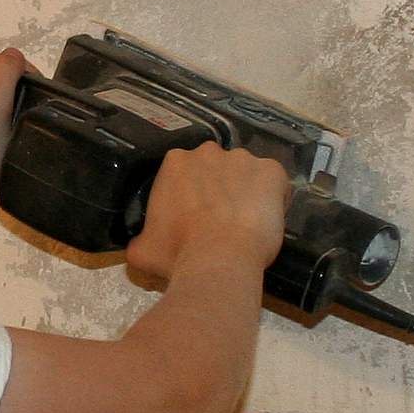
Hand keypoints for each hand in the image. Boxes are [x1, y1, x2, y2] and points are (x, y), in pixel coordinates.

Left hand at [0, 48, 32, 215]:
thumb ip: (6, 74)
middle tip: (26, 118)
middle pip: (0, 75)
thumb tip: (15, 55)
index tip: (36, 103)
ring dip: (10, 106)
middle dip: (17, 92)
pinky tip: (3, 134)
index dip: (26, 78)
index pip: (7, 61)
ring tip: (15, 128)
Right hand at [127, 142, 289, 280]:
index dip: (191, 197)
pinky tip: (264, 221)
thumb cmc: (177, 254)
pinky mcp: (271, 170)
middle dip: (218, 190)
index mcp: (174, 163)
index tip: (194, 218)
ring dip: (245, 192)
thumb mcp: (143, 250)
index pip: (185, 174)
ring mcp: (243, 159)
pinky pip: (274, 182)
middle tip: (219, 222)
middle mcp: (208, 152)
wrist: (219, 260)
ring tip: (244, 224)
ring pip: (245, 174)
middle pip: (216, 169)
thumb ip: (140, 239)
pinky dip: (273, 198)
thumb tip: (139, 245)